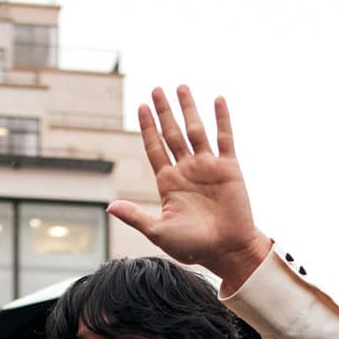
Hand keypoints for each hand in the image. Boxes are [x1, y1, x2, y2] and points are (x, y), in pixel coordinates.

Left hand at [107, 87, 270, 291]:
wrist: (227, 252)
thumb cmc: (194, 247)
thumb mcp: (159, 232)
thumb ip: (136, 217)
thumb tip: (109, 206)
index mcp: (169, 182)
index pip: (155, 148)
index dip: (148, 128)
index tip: (141, 107)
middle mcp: (187, 170)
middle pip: (173, 134)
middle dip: (164, 112)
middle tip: (156, 89)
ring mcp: (208, 167)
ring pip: (196, 130)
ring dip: (188, 109)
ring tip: (180, 87)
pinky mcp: (229, 168)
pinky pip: (225, 138)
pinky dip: (222, 119)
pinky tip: (218, 99)